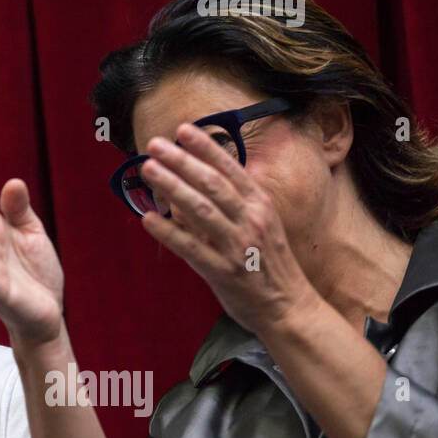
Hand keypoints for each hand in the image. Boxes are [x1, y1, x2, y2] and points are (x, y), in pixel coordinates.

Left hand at [139, 122, 319, 336]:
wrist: (290, 308)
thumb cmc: (269, 264)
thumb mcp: (259, 225)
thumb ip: (231, 205)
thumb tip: (194, 182)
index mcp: (260, 206)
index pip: (230, 169)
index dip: (206, 148)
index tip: (183, 129)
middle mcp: (251, 221)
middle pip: (212, 184)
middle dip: (182, 161)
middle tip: (155, 144)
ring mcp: (237, 246)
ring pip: (200, 210)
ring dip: (172, 186)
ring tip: (148, 170)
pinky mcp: (223, 272)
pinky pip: (191, 248)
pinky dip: (168, 232)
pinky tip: (147, 218)